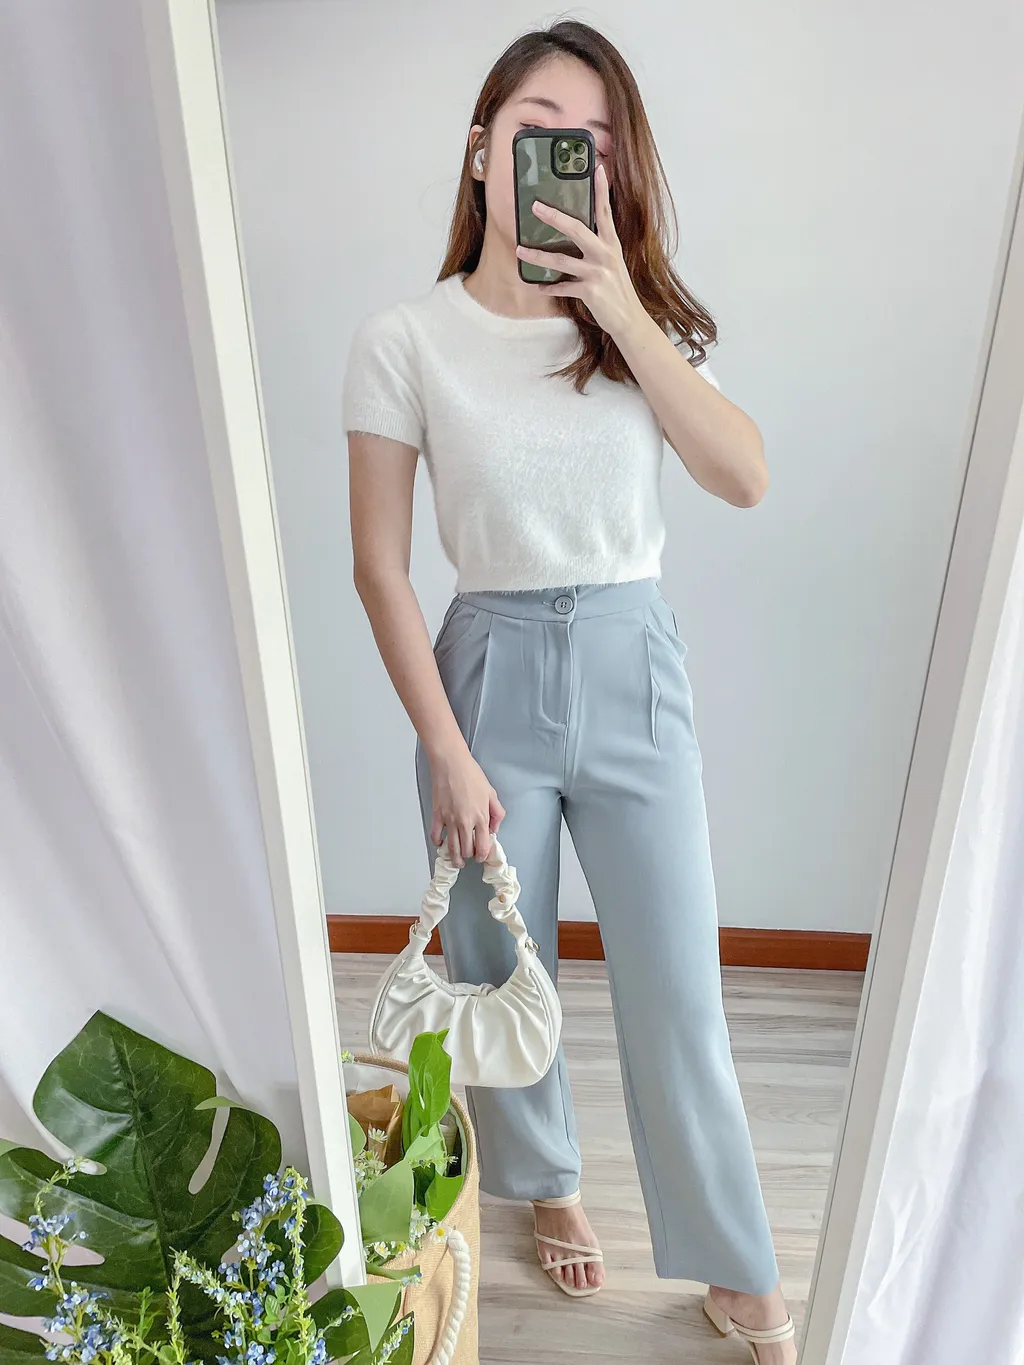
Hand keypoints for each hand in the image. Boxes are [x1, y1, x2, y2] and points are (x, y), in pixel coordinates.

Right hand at [429, 745, 504, 866]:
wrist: (451, 763)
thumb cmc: (470, 774)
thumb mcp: (491, 793)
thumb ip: (496, 813)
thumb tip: (494, 828)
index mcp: (480, 817)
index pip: (482, 846)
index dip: (481, 856)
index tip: (481, 856)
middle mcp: (465, 822)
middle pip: (466, 851)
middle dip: (469, 856)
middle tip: (469, 856)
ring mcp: (449, 820)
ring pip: (451, 848)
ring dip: (454, 858)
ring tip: (457, 860)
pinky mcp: (437, 815)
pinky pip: (435, 836)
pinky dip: (438, 843)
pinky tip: (441, 843)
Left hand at [516, 163, 642, 336]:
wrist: (629, 319)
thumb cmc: (617, 290)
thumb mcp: (612, 263)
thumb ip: (598, 247)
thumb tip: (577, 234)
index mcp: (611, 244)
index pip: (605, 211)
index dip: (601, 189)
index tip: (596, 168)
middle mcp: (605, 254)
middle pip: (577, 229)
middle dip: (554, 217)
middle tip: (536, 206)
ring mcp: (597, 272)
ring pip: (562, 260)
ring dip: (538, 255)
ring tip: (520, 250)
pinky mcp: (590, 291)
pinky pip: (563, 287)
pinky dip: (550, 287)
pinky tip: (538, 286)